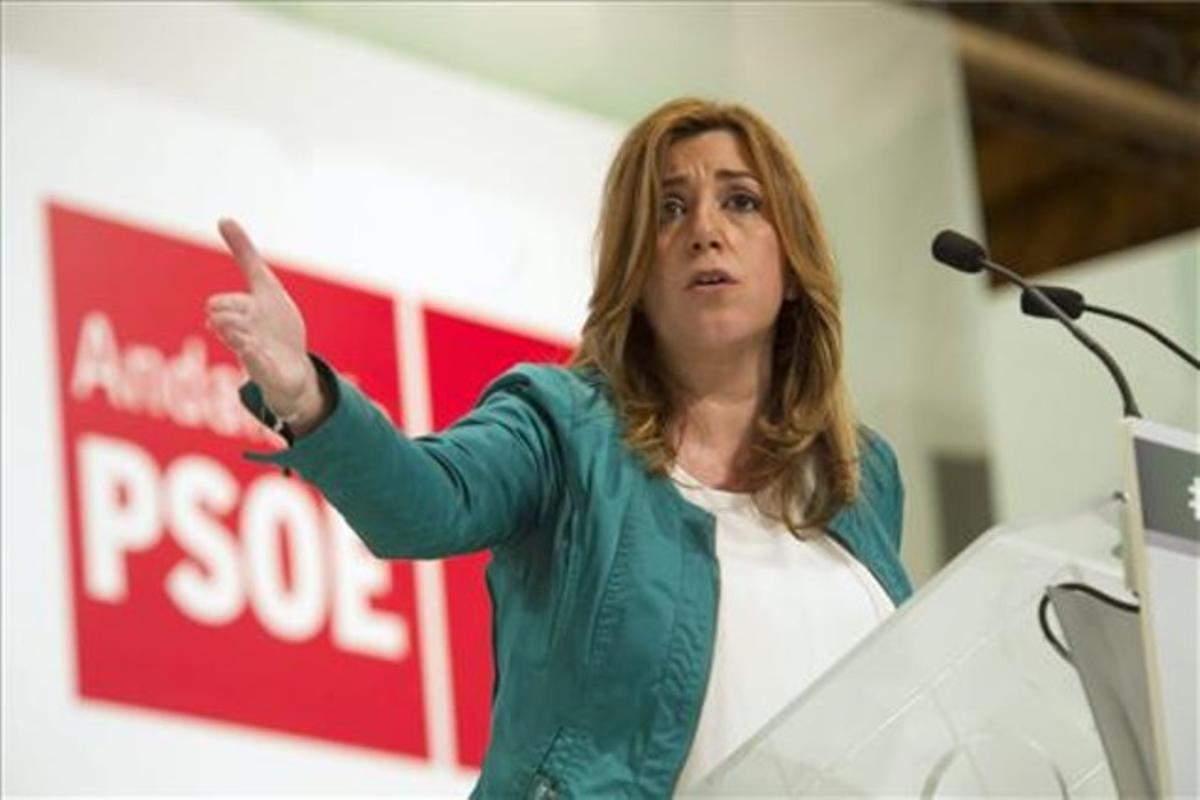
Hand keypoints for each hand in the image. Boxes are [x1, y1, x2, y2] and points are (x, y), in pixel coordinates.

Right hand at [206, 218, 325, 429]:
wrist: (293, 366)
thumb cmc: (275, 323)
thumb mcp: (264, 284)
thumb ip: (244, 254)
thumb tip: (223, 218)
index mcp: (239, 316)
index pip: (219, 305)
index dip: (226, 303)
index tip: (218, 310)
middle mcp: (243, 336)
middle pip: (225, 320)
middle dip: (231, 316)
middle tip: (241, 322)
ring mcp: (255, 355)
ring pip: (238, 342)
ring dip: (238, 336)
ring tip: (248, 338)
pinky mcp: (269, 372)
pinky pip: (259, 366)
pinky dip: (256, 357)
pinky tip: (257, 350)